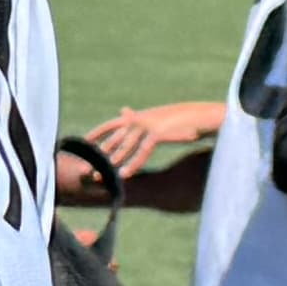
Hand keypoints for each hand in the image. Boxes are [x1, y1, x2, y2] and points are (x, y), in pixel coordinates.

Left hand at [88, 103, 225, 180]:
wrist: (203, 116)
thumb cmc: (181, 118)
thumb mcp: (156, 117)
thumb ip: (137, 117)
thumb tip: (122, 109)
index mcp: (139, 116)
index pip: (111, 125)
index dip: (97, 134)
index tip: (83, 144)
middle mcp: (141, 118)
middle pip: (114, 138)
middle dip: (99, 154)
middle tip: (85, 168)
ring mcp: (149, 124)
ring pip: (125, 146)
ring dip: (111, 162)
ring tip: (99, 175)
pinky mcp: (159, 133)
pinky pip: (142, 151)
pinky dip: (133, 164)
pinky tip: (125, 175)